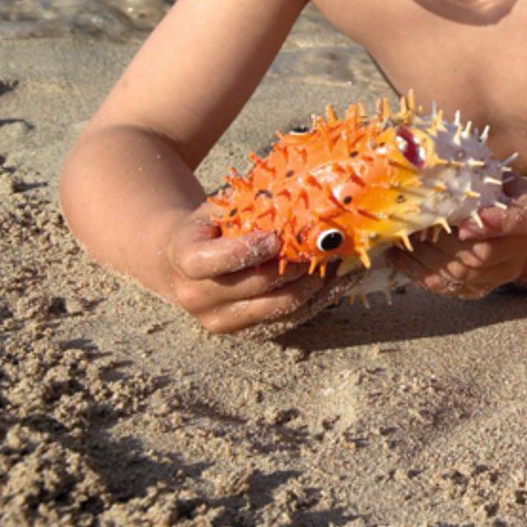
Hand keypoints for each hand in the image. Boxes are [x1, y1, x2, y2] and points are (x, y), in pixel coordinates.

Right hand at [164, 211, 328, 334]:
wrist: (189, 261)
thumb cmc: (213, 226)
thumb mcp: (220, 208)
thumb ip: (248, 205)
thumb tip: (297, 193)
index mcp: (183, 259)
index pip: (206, 262)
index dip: (242, 251)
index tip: (274, 239)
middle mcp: (197, 297)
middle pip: (256, 286)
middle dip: (296, 264)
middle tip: (327, 244)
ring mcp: (222, 320)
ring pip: (279, 307)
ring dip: (315, 283)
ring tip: (341, 259)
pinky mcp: (247, 332)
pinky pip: (290, 319)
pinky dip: (321, 298)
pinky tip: (343, 278)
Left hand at [391, 177, 526, 298]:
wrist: (502, 217)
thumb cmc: (488, 187)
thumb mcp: (489, 173)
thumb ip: (473, 176)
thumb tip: (436, 170)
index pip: (521, 221)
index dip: (495, 224)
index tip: (465, 224)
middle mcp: (524, 246)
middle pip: (485, 253)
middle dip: (445, 241)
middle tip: (416, 226)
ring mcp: (504, 271)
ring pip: (463, 273)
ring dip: (428, 256)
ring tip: (403, 238)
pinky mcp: (482, 288)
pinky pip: (448, 287)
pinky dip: (420, 272)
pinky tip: (401, 255)